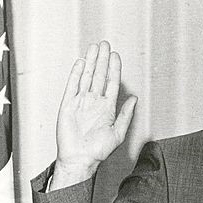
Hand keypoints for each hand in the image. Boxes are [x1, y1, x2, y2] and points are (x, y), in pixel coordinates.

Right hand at [52, 41, 137, 188]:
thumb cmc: (98, 150)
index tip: (116, 56)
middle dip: (102, 60)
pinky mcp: (68, 104)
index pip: (111, 83)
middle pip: (98, 75)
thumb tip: (134, 99)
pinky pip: (72, 85)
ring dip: (91, 62)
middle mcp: (94, 102)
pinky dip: (76, 74)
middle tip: (105, 44)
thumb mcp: (118, 132)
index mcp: (107, 108)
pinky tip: (81, 63)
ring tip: (94, 48)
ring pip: (86, 77)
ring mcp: (80, 102)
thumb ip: (126, 114)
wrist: (80, 158)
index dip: (114, 69)